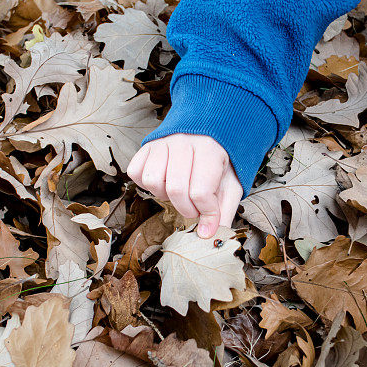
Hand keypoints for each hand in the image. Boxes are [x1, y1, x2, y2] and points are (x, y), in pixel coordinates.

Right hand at [126, 134, 242, 237]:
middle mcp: (183, 142)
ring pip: (152, 181)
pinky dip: (146, 184)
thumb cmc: (219, 161)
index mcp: (209, 149)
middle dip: (187, 209)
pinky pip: (136, 172)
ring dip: (165, 195)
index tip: (210, 219)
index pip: (201, 192)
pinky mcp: (147, 146)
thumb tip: (209, 234)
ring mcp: (162, 142)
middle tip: (196, 208)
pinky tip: (164, 181)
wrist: (208, 132)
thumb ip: (224, 209)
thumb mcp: (231, 183)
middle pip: (176, 190)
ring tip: (179, 191)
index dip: (206, 213)